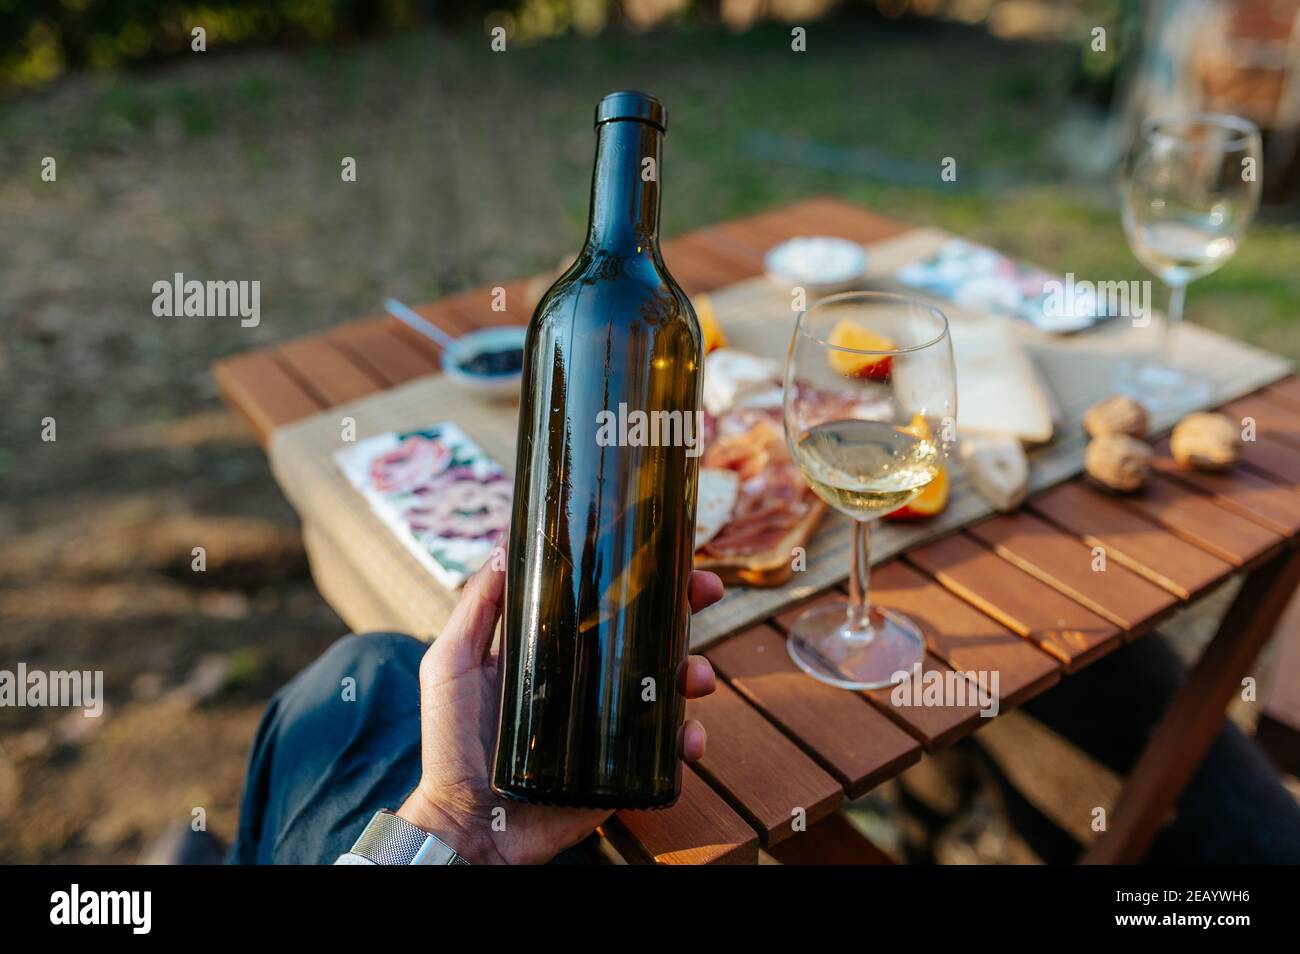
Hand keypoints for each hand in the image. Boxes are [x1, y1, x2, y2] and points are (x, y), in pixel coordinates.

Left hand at [397, 546, 723, 864]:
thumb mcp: (452, 664)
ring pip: (667, 686)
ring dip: (694, 672)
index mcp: (555, 650)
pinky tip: (688, 736)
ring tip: (696, 677)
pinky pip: (666, 749)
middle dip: (686, 607)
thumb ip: (474, 610)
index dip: (637, 576)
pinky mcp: (620, 767)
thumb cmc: (451, 743)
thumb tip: (502, 547)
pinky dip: (686, 740)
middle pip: (648, 634)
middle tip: (706, 590)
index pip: (604, 603)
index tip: (664, 549)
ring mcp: (607, 723)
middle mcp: (588, 680)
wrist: (467, 824)